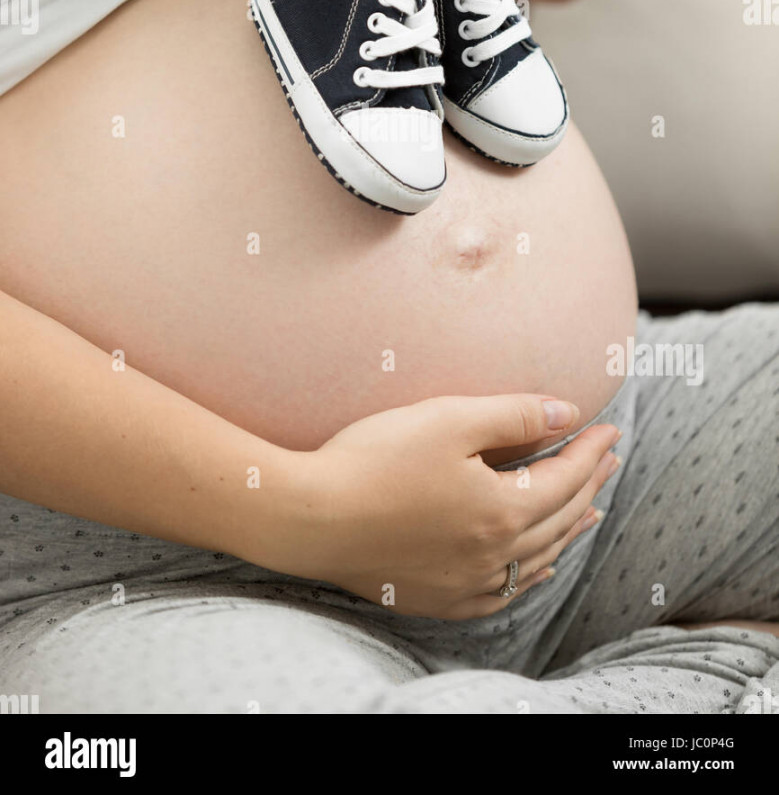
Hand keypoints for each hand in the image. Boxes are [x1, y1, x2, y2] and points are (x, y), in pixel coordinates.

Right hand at [288, 393, 620, 619]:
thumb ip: (513, 416)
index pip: (565, 477)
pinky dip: (530, 575)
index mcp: (502, 510)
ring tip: (589, 511)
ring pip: (537, 561)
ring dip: (568, 531)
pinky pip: (502, 594)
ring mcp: (465, 584)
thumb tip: (566, 412)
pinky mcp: (436, 598)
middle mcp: (493, 556)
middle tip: (608, 460)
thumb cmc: (374, 460)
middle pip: (559, 519)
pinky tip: (536, 566)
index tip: (610, 428)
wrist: (308, 518)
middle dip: (588, 484)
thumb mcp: (448, 419)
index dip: (590, 450)